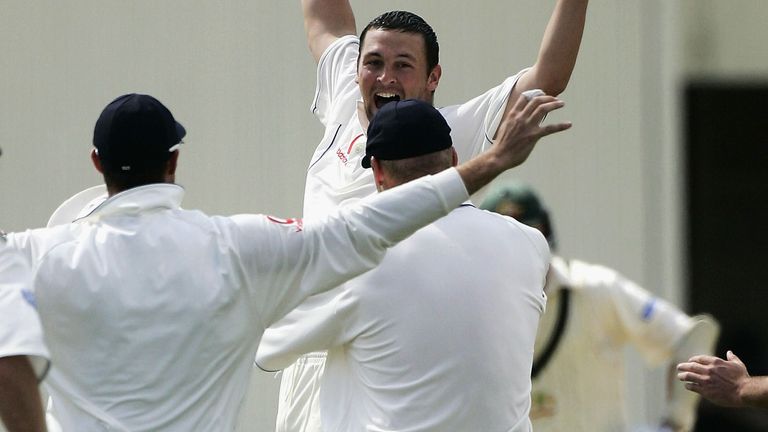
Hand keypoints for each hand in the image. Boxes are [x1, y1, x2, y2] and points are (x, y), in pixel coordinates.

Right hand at [455, 92, 570, 194]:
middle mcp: (520, 117)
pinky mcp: (533, 135)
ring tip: (561, 103)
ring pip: (543, 109)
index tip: (542, 94)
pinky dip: (561, 125)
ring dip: (554, 104)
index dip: (535, 94)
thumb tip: (518, 122)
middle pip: (536, 100)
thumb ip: (513, 122)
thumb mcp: (505, 128)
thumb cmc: (501, 146)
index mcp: (513, 115)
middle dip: (547, 97)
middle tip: (555, 99)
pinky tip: (568, 124)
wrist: (498, 156)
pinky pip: (550, 128)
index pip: (524, 98)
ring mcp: (527, 126)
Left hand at [676, 351, 748, 406]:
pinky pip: (693, 386)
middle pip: (691, 366)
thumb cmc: (742, 378)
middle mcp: (708, 370)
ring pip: (689, 376)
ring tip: (679, 376)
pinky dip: (688, 385)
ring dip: (683, 376)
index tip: (689, 361)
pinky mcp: (705, 390)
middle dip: (683, 366)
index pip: (699, 359)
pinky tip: (687, 385)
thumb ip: (732, 358)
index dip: (693, 360)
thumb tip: (729, 352)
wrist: (743, 391)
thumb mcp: (738, 365)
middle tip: (679, 367)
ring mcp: (706, 380)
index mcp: (715, 362)